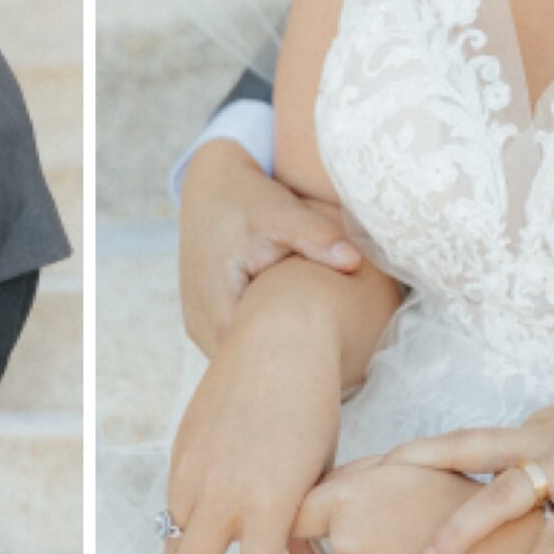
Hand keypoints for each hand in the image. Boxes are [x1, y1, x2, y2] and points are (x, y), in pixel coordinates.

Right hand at [161, 271, 346, 553]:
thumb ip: (308, 528)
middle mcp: (224, 492)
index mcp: (270, 503)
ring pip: (174, 537)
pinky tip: (194, 530)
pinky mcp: (180, 450)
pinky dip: (182, 522)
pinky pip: (173, 501)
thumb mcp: (321, 472)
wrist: (277, 340)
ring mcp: (194, 470)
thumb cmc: (311, 407)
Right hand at [177, 138, 360, 355]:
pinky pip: (238, 345)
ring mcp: (200, 326)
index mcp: (216, 305)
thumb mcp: (281, 213)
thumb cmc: (246, 198)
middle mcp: (201, 324)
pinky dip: (264, 343)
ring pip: (242, 360)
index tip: (336, 360)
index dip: (296, 365)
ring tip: (323, 355)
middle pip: (248, 367)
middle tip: (340, 366)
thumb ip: (316, 238)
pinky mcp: (207, 321)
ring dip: (275, 357)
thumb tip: (353, 262)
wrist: (211, 185)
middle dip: (289, 367)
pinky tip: (298, 336)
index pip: (255, 359)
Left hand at [294, 456, 544, 553]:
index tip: (304, 523)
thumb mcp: (404, 467)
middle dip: (354, 539)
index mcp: (349, 502)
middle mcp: (349, 546)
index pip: (297, 515)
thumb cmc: (459, 499)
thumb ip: (353, 478)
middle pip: (332, 544)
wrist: (513, 550)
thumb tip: (311, 493)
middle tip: (400, 533)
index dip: (301, 518)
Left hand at [380, 348, 553, 553]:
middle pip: (465, 457)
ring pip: (502, 496)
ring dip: (462, 532)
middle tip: (367, 510)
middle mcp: (546, 438)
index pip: (470, 442)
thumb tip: (541, 480)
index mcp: (542, 426)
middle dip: (414, 483)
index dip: (421, 456)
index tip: (376, 473)